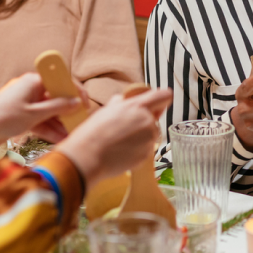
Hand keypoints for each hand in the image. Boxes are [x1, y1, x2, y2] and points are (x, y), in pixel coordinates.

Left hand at [0, 73, 84, 146]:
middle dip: (68, 111)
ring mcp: (25, 103)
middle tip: (80, 123)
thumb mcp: (34, 114)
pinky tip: (60, 138)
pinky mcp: (21, 116)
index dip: (75, 92)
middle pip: (55, 98)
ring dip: (59, 123)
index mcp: (33, 81)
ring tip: (72, 135)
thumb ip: (57, 107)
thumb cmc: (2, 118)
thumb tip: (76, 102)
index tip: (85, 104)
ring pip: (48, 111)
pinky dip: (48, 128)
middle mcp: (30, 89)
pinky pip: (40, 120)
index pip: (60, 81)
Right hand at [56, 87, 172, 185]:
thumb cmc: (93, 133)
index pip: (164, 96)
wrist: (88, 156)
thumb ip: (120, 102)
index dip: (161, 99)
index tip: (157, 103)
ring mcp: (148, 139)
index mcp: (137, 106)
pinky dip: (136, 150)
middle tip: (124, 128)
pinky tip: (121, 151)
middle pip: (155, 119)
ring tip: (120, 142)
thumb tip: (123, 101)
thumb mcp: (106, 109)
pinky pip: (145, 149)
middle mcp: (147, 121)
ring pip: (150, 135)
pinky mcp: (147, 155)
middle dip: (143, 122)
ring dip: (140, 137)